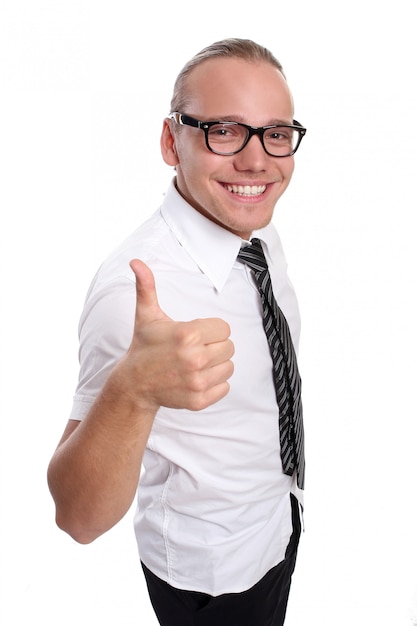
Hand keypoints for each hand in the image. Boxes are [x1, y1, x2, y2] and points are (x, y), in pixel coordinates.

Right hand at [122, 259, 233, 411]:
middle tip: (195, 350)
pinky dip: (215, 384)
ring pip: (229, 367)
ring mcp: (197, 382)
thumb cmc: (144, 347)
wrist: (134, 384)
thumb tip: (136, 262)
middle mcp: (194, 359)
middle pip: (229, 347)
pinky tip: (197, 378)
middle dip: (215, 347)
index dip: (211, 330)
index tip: (196, 335)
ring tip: (196, 364)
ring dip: (217, 365)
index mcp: (188, 334)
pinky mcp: (199, 400)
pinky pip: (225, 387)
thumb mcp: (147, 315)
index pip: (225, 328)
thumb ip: (147, 287)